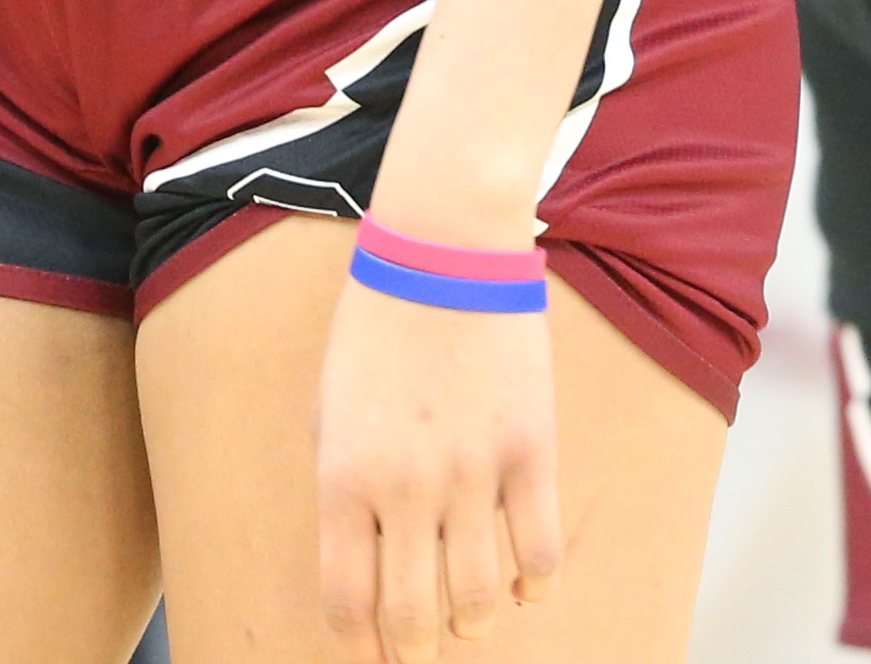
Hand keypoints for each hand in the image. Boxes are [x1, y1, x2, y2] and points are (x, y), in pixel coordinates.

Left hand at [315, 270, 563, 658]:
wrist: (444, 247)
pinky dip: (532, 587)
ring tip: (470, 618)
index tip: (373, 657)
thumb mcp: (330, 410)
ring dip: (472, 625)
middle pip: (412, 621)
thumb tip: (363, 565)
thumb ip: (343, 489)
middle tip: (421, 655)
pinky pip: (540, 552)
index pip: (347, 606)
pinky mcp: (531, 449)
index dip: (361, 651)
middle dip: (414, 656)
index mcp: (344, 478)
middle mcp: (405, 487)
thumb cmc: (377, 328)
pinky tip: (521, 584)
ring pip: (478, 601)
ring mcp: (473, 471)